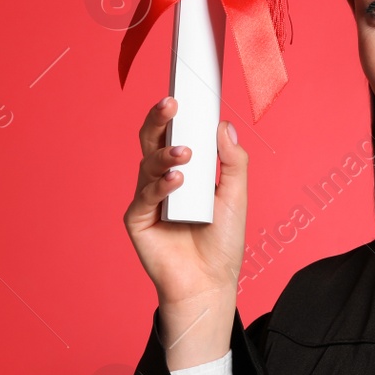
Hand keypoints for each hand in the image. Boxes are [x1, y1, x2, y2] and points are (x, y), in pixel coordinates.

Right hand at [123, 96, 245, 368]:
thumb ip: (233, 161)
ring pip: (148, 162)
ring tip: (186, 154)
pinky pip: (145, 195)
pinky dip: (161, 185)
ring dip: (166, 154)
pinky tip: (177, 182)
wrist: (210, 283)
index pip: (176, 133)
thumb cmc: (222, 242)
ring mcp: (148, 198)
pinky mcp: (137, 219)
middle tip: (171, 102)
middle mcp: (162, 179)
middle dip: (160, 118)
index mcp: (184, 170)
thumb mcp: (236, 196)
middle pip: (153, 139)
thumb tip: (224, 125)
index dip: (177, 113)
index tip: (185, 91)